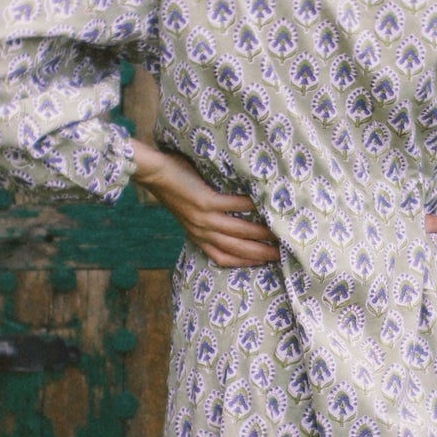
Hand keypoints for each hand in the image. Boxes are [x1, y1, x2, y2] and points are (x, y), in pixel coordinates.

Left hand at [131, 139, 280, 267]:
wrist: (154, 173)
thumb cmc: (174, 187)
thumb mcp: (189, 212)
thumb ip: (207, 218)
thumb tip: (234, 215)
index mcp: (197, 236)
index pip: (223, 258)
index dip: (245, 263)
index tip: (265, 263)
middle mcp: (201, 231)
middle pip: (236, 249)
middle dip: (261, 253)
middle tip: (283, 254)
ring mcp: (203, 218)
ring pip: (238, 231)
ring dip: (260, 233)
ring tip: (278, 232)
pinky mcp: (204, 202)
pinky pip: (233, 206)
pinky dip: (249, 206)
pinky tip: (263, 202)